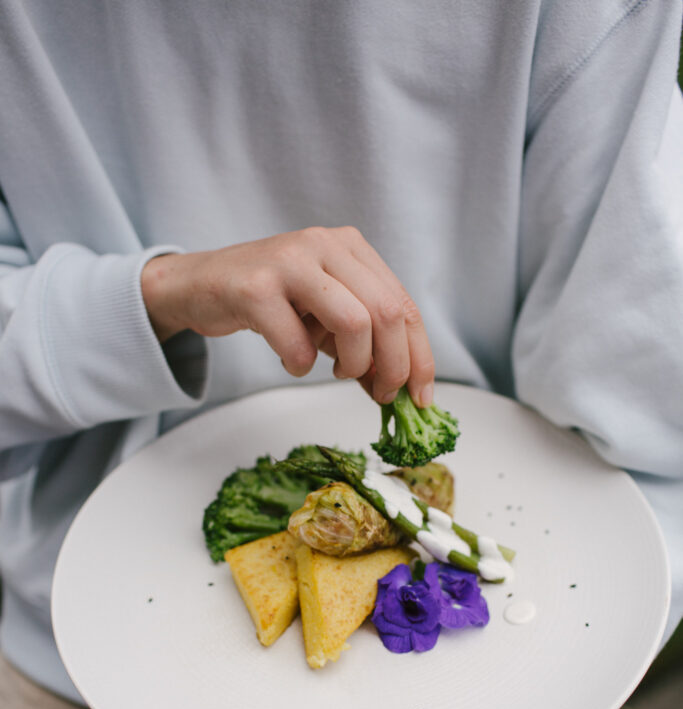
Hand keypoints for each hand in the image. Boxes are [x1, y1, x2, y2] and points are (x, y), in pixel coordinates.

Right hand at [141, 226, 434, 405]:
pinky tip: (293, 361)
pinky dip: (301, 364)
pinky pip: (297, 343)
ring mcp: (290, 261)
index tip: (420, 397)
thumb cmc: (271, 302)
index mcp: (351, 247)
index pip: (404, 305)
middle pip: (387, 313)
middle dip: (393, 366)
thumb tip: (398, 390)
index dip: (419, 357)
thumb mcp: (325, 318)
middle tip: (382, 394)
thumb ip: (363, 344)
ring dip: (353, 364)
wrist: (199, 285)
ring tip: (336, 373)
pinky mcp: (255, 287)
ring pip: (354, 322)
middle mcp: (325, 244)